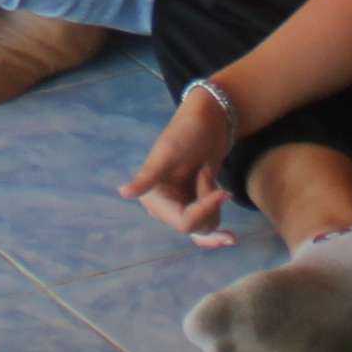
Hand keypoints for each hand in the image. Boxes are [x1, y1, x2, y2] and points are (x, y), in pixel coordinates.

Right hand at [119, 86, 237, 238]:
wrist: (209, 119)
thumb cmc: (186, 132)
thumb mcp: (167, 154)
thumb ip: (148, 177)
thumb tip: (123, 192)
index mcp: (153, 197)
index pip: (184, 223)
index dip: (205, 211)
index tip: (223, 191)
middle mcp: (164, 206)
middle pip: (196, 227)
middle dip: (209, 204)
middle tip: (208, 172)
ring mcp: (180, 206)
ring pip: (205, 227)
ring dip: (214, 202)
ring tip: (208, 173)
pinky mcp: (194, 204)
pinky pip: (205, 225)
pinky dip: (216, 226)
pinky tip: (228, 231)